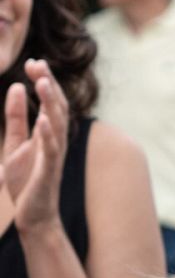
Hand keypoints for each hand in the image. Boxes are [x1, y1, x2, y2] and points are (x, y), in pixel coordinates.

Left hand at [2, 60, 68, 237]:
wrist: (33, 215)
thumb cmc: (27, 181)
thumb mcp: (14, 143)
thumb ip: (15, 117)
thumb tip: (15, 87)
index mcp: (48, 133)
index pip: (50, 102)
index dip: (43, 81)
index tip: (34, 62)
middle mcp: (55, 141)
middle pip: (56, 107)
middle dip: (48, 85)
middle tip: (38, 64)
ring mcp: (54, 155)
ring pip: (57, 124)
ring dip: (50, 103)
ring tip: (41, 83)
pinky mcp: (49, 171)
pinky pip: (51, 150)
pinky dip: (48, 133)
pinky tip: (42, 118)